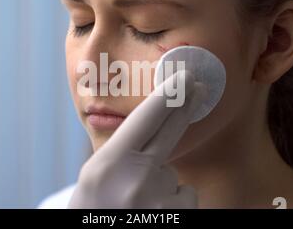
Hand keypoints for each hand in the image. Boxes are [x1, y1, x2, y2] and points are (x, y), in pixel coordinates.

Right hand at [68, 70, 206, 208]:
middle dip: (184, 106)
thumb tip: (157, 129)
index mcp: (108, 164)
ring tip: (137, 206)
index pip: (145, 119)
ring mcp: (159, 201)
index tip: (185, 78)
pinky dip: (173, 203)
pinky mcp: (178, 215)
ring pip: (175, 176)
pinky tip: (151, 214)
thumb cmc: (94, 208)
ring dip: (163, 185)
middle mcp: (135, 179)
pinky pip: (184, 196)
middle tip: (198, 86)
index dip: (168, 95)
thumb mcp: (96, 176)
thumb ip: (123, 154)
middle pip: (170, 131)